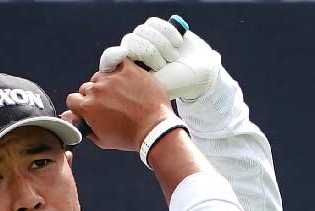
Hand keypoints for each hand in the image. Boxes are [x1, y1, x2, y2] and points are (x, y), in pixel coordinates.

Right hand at [60, 62, 173, 151]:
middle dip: (95, 95)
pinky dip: (120, 67)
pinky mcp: (128, 69)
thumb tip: (77, 121)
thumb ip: (86, 129)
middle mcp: (97, 89)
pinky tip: (125, 77)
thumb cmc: (130, 137)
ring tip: (122, 94)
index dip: (80, 105)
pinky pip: (118, 61)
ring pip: (101, 75)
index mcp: (87, 107)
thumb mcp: (103, 140)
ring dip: (107, 82)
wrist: (155, 128)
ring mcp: (112, 77)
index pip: (72, 99)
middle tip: (110, 104)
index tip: (89, 107)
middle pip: (87, 87)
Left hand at [97, 16, 219, 101]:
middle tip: (163, 64)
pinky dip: (168, 32)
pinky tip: (178, 43)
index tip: (127, 56)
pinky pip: (154, 23)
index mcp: (131, 71)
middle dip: (150, 52)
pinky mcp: (159, 30)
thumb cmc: (178, 84)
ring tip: (173, 56)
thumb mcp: (154, 84)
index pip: (113, 56)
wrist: (201, 75)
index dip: (118, 54)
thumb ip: (133, 74)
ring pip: (143, 30)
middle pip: (131, 40)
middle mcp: (137, 55)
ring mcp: (148, 41)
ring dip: (161, 43)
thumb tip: (119, 54)